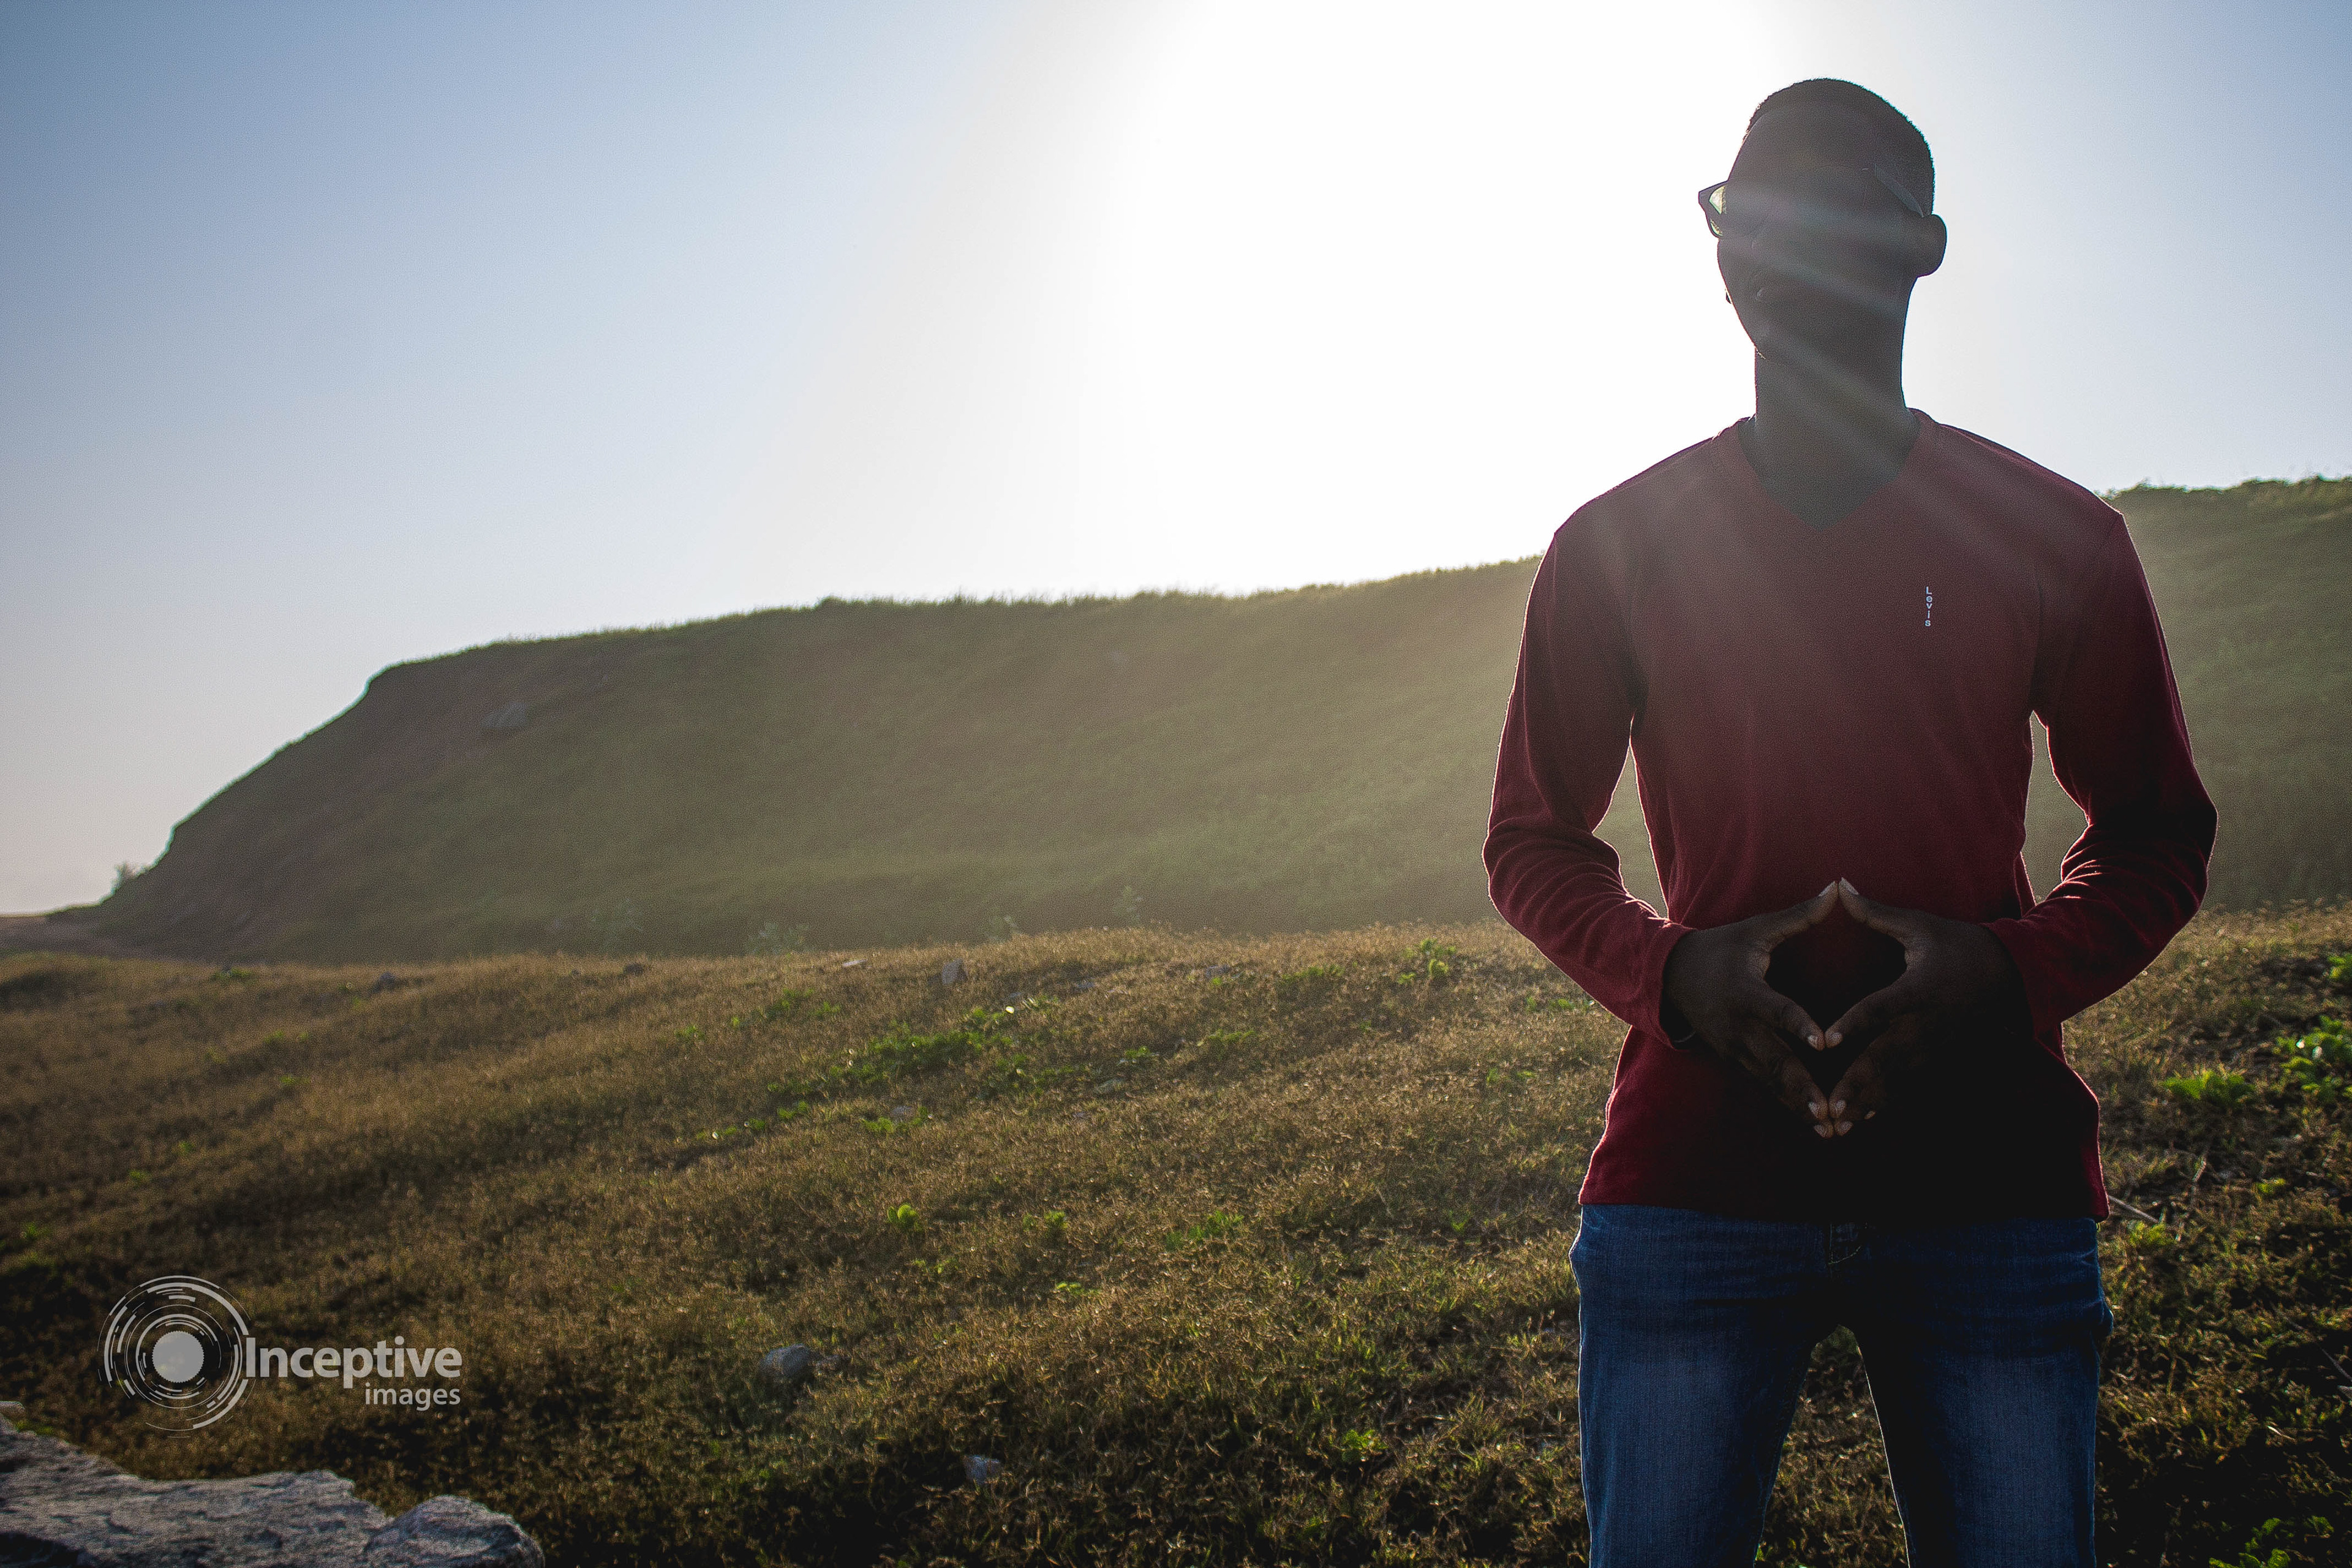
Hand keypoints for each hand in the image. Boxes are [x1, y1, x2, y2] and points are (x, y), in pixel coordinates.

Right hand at [1661, 882, 1840, 1136]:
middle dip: (1802, 1087)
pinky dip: (1787, 1103)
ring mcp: (1733, 1048)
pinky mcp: (1733, 1060)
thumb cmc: (1720, 948)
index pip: (1776, 1010)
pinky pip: (1763, 1084)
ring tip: (1828, 1128)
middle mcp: (1739, 1026)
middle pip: (1774, 1061)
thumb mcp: (1755, 929)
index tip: (1823, 1043)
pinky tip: (1812, 1122)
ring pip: (1769, 1081)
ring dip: (1797, 1105)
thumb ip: (1798, 916)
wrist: (1668, 975)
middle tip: (1830, 1110)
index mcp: (1746, 992)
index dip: (1798, 1026)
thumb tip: (1837, 889)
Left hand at [1814, 879, 2026, 1135]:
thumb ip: (1874, 913)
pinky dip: (1889, 1101)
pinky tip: (1865, 1118)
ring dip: (1868, 1101)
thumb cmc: (1960, 945)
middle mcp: (1927, 1023)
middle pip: (1886, 1056)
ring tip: (1838, 1123)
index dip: (1852, 1024)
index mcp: (1917, 989)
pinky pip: (1914, 1083)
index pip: (1879, 1008)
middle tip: (1827, 1105)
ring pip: (1898, 1078)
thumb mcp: (1920, 926)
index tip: (1824, 1040)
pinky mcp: (1945, 1056)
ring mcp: (1938, 1045)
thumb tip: (1838, 886)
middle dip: (1856, 1082)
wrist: (2016, 974)